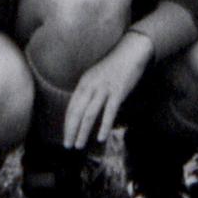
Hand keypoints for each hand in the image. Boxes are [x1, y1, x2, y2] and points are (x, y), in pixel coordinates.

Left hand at [62, 33, 153, 148]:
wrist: (131, 51)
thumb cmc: (115, 66)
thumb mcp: (96, 76)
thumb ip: (89, 91)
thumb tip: (84, 109)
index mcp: (84, 82)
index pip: (71, 107)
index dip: (67, 124)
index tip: (65, 137)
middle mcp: (91, 86)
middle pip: (77, 112)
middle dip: (71, 131)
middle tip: (68, 146)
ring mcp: (104, 89)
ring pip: (89, 114)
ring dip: (83, 132)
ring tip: (80, 145)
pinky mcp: (118, 92)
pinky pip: (109, 112)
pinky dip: (103, 126)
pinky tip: (101, 137)